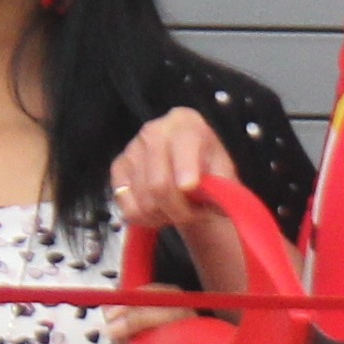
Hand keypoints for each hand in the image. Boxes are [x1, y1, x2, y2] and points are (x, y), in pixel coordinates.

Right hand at [106, 108, 242, 245]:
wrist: (188, 173)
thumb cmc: (208, 171)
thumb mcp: (225, 175)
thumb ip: (224, 187)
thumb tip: (218, 204)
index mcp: (185, 124)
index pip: (182, 147)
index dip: (185, 170)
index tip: (190, 188)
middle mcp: (155, 131)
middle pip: (159, 184)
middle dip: (178, 210)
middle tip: (191, 216)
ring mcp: (132, 149)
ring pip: (143, 200)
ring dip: (163, 216)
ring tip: (176, 211)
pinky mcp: (118, 168)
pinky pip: (127, 207)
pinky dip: (145, 218)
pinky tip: (158, 211)